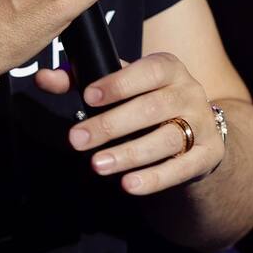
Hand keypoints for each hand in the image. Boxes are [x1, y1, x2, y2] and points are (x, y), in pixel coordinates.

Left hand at [37, 53, 225, 194]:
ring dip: (130, 153)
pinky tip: (129, 185)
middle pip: (153, 108)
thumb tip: (43, 78)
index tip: (88, 96)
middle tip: (77, 140)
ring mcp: (202, 123)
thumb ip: (82, 79)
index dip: (119, 83)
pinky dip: (155, 178)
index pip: (147, 70)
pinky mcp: (208, 155)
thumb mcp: (123, 86)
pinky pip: (182, 168)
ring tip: (97, 165)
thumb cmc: (149, 102)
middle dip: (112, 124)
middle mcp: (190, 91)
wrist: (200, 131)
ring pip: (167, 139)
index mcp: (168, 67)